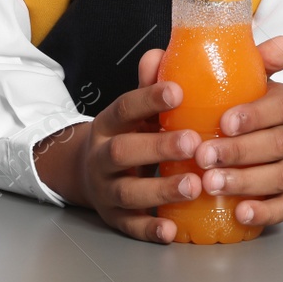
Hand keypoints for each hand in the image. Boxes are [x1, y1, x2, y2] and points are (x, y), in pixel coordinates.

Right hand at [33, 73, 204, 242]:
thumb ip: (150, 85)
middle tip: (194, 143)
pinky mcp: (114, 218)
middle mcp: (102, 157)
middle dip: (158, 147)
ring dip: (161, 190)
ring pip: (128, 192)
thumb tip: (162, 51)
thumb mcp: (135, 110)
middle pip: (123, 151)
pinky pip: (130, 226)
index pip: (125, 107)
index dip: (148, 98)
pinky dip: (149, 230)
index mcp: (109, 124)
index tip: (178, 91)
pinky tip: (171, 230)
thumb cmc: (128, 134)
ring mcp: (105, 190)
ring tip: (194, 185)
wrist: (87, 173)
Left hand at [188, 35, 282, 227]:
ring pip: (280, 177)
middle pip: (278, 143)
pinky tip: (240, 212)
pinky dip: (265, 212)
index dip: (256, 114)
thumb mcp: (214, 84)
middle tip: (204, 156)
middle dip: (240, 151)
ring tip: (212, 184)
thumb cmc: (227, 108)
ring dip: (246, 182)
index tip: (224, 122)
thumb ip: (185, 69)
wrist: (237, 138)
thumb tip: (154, 56)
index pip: (281, 104)